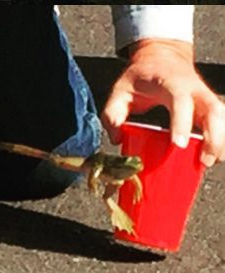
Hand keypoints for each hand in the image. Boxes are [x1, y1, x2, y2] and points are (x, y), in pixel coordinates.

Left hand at [102, 39, 224, 166]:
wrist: (161, 56)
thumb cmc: (141, 75)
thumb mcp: (119, 89)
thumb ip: (112, 112)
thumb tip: (116, 138)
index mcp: (171, 82)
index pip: (181, 101)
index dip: (182, 122)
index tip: (179, 145)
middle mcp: (193, 88)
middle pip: (212, 110)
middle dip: (212, 137)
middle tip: (204, 160)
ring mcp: (204, 95)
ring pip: (221, 116)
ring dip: (220, 140)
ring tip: (211, 161)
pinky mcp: (208, 104)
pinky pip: (220, 120)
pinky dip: (221, 137)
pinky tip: (217, 155)